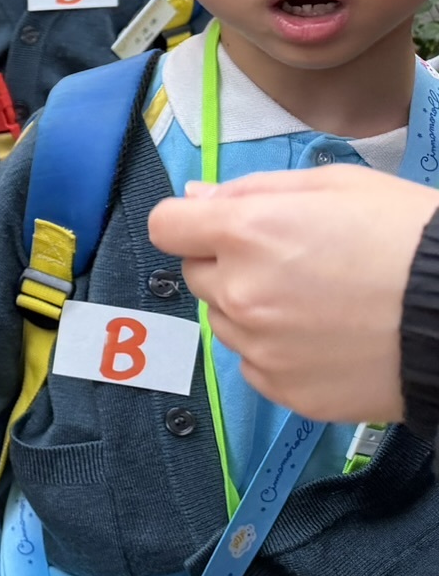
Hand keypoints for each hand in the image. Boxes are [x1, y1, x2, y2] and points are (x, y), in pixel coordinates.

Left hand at [146, 166, 438, 423]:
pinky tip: (328, 338)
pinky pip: (255, 363)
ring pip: (224, 321)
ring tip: (320, 302)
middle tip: (294, 262)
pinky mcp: (283, 389)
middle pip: (197, 275)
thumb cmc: (410, 237)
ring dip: (251, 309)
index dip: (191, 223)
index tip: (219, 226)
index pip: (166, 226)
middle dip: (229, 264)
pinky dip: (278, 351)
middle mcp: (241, 292)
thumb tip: (197, 198)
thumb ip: (254, 190)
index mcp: (248, 232)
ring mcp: (260, 347)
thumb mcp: (337, 186)